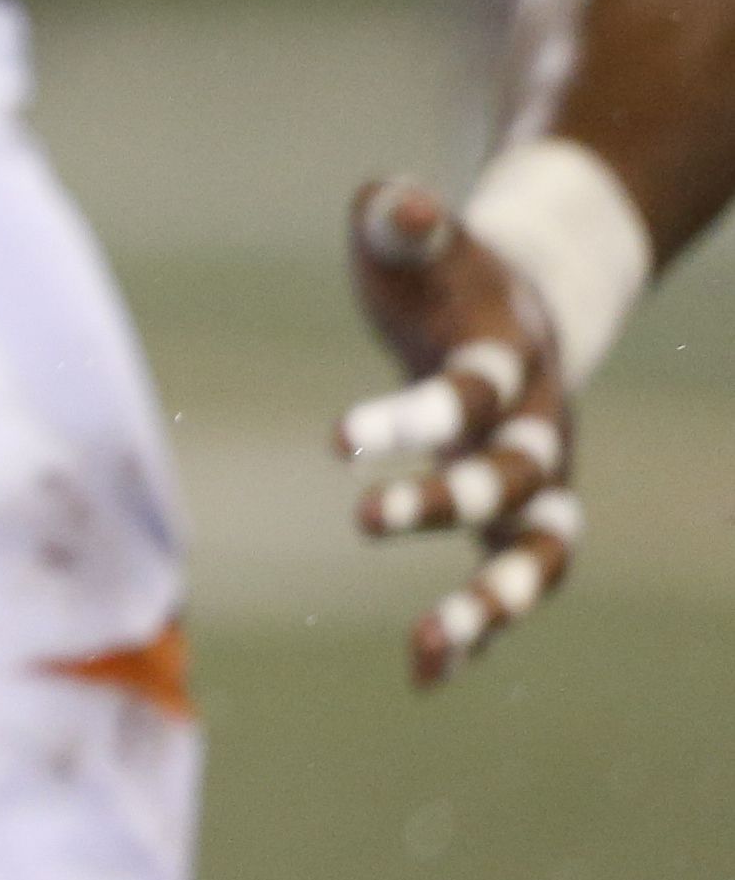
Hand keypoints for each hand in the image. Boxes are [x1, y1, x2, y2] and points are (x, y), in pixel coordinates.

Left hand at [340, 175, 583, 685]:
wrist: (519, 298)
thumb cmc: (441, 266)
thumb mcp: (414, 232)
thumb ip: (404, 218)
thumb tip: (401, 202)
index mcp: (511, 356)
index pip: (471, 393)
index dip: (412, 416)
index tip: (337, 438)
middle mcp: (540, 425)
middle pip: (515, 478)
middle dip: (447, 503)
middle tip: (364, 519)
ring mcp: (538, 478)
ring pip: (542, 552)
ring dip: (494, 602)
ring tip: (429, 650)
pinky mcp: (518, 516)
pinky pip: (514, 583)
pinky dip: (481, 629)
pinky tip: (425, 677)